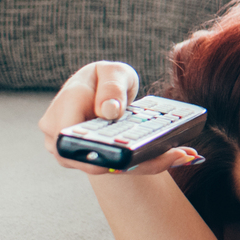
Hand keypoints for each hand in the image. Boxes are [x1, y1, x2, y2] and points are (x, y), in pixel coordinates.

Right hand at [37, 61, 201, 176]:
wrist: (102, 89)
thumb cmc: (105, 77)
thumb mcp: (112, 72)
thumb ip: (111, 87)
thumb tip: (110, 111)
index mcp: (64, 109)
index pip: (68, 138)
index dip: (92, 150)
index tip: (123, 153)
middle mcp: (59, 136)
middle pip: (89, 161)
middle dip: (129, 164)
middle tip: (173, 155)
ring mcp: (73, 151)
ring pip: (105, 168)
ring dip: (142, 166)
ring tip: (180, 155)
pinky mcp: (91, 160)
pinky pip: (116, 166)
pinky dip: (143, 164)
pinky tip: (175, 157)